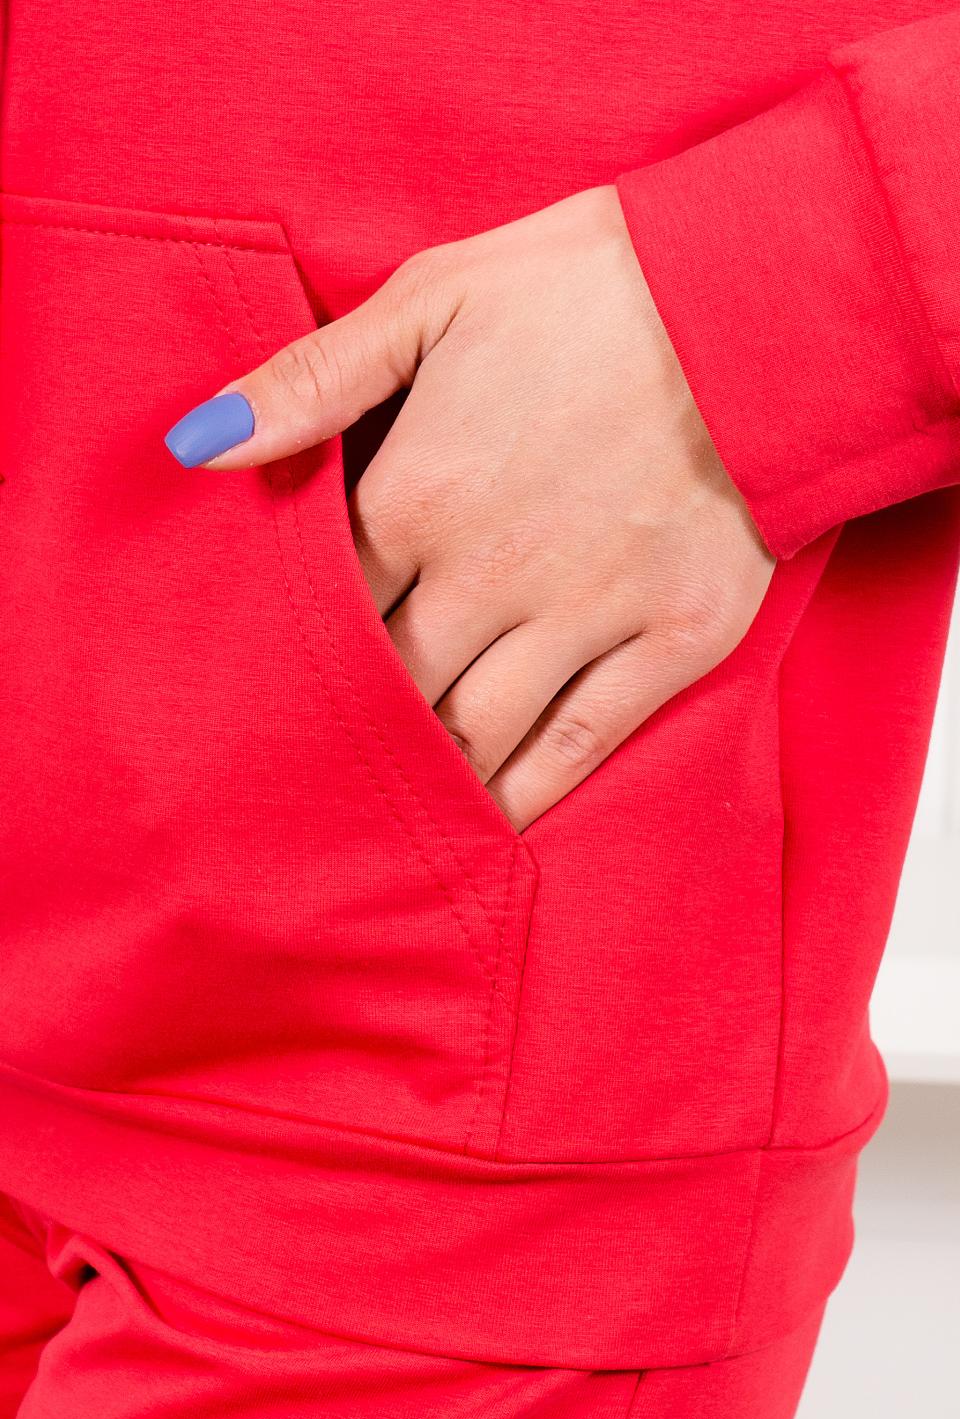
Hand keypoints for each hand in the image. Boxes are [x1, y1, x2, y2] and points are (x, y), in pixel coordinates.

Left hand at [169, 185, 774, 831]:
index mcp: (416, 497)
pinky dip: (527, 793)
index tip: (284, 680)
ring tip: (392, 808)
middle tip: (321, 765)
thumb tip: (196, 446)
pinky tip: (493, 822)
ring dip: (429, 770)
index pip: (331, 607)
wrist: (758, 302)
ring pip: (475, 730)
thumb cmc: (588, 284)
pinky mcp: (670, 641)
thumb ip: (313, 380)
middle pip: (393, 683)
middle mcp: (487, 577)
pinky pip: (579, 743)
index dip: (304, 648)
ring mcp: (583, 617)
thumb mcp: (435, 294)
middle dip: (355, 722)